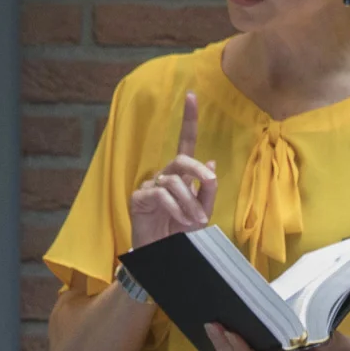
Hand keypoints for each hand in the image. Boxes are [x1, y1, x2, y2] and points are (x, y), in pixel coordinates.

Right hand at [127, 91, 218, 250]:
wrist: (162, 255)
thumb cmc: (180, 234)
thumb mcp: (201, 212)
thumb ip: (206, 190)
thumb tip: (210, 162)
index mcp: (180, 175)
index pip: (185, 142)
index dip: (188, 119)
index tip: (192, 95)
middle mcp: (164, 176)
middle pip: (182, 159)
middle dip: (198, 172)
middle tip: (209, 186)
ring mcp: (149, 186)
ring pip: (174, 181)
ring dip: (189, 202)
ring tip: (194, 221)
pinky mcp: (139, 198)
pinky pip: (160, 194)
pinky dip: (174, 207)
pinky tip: (178, 220)